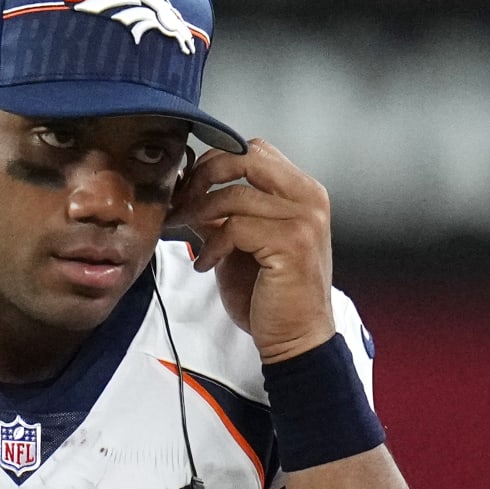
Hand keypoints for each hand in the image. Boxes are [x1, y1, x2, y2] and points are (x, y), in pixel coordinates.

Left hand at [165, 138, 335, 362]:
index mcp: (302, 191)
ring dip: (198, 213)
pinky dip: (212, 244)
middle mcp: (309, 198)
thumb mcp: (242, 244)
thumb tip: (186, 191)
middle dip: (204, 175)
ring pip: (234, 195)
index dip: (215, 161)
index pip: (255, 150)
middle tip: (181, 201)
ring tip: (185, 233)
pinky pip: (235, 227)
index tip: (188, 186)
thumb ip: (223, 213)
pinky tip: (206, 263)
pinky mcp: (291, 243)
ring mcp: (304, 219)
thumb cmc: (269, 293)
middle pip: (246, 158)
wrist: (295, 338)